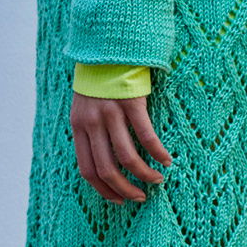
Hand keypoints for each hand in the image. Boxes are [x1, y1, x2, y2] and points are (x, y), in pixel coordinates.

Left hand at [70, 90, 173, 204]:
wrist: (107, 46)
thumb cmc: (99, 79)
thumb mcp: (84, 106)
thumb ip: (89, 130)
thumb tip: (102, 159)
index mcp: (79, 126)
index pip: (87, 169)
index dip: (102, 189)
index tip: (117, 200)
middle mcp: (93, 122)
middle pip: (107, 169)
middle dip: (125, 189)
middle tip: (140, 197)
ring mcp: (111, 112)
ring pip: (127, 157)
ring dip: (144, 175)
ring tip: (157, 181)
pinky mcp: (131, 102)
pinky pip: (145, 135)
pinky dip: (157, 152)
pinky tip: (167, 160)